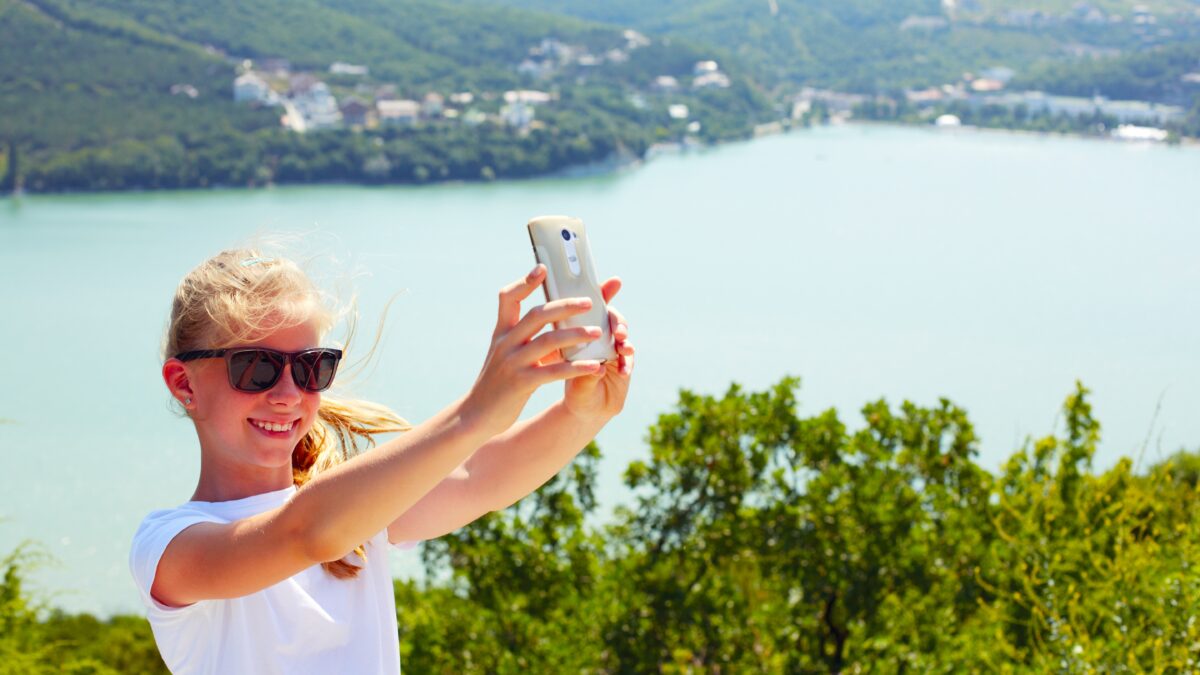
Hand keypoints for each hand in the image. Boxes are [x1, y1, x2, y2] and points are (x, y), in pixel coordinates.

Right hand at [462, 265, 606, 436]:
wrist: (478, 415)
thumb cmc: (499, 382)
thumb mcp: (504, 353)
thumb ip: (521, 336)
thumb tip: (547, 318)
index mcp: (501, 332)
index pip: (508, 298)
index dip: (524, 282)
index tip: (542, 269)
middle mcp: (505, 342)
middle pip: (536, 314)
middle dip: (565, 305)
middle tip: (589, 302)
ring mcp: (512, 362)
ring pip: (548, 341)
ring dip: (576, 335)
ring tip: (598, 333)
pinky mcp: (521, 383)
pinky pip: (553, 371)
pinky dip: (576, 368)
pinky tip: (595, 367)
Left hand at [551, 277, 634, 422]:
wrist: (582, 407)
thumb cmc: (569, 382)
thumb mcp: (560, 367)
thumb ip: (568, 356)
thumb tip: (576, 346)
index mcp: (581, 327)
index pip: (594, 305)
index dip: (605, 292)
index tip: (615, 282)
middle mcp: (600, 334)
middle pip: (613, 318)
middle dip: (618, 320)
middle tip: (617, 330)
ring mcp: (613, 348)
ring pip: (623, 336)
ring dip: (625, 340)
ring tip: (623, 347)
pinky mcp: (624, 364)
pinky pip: (629, 359)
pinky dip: (627, 363)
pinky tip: (624, 370)